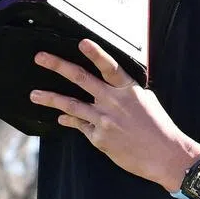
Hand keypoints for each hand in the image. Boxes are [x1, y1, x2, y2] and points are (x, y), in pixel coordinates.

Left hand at [30, 40, 199, 191]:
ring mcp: (104, 120)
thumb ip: (125, 91)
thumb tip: (110, 83)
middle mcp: (114, 102)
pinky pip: (80, 125)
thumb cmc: (159, 127)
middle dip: (58, 66)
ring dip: (50, 98)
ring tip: (34, 95)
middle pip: (81, 79)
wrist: (165, 156)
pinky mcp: (99, 138)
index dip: (96, 54)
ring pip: (71, 105)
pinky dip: (69, 120)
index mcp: (128, 90)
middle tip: (40, 58)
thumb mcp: (146, 101)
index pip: (109, 66)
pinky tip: (60, 118)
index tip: (82, 42)